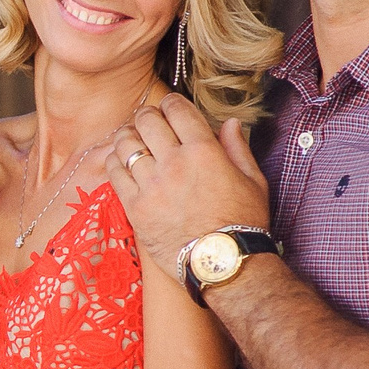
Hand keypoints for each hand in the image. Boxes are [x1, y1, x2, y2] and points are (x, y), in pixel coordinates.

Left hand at [106, 96, 271, 279]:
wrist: (222, 265)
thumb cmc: (243, 223)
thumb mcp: (253, 181)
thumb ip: (238, 148)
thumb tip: (230, 122)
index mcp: (204, 151)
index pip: (177, 109)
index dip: (170, 102)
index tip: (169, 107)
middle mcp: (175, 163)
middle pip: (146, 120)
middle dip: (146, 115)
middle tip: (148, 121)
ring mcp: (152, 186)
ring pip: (126, 143)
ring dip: (128, 136)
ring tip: (132, 139)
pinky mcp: (135, 208)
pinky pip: (114, 173)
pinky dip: (115, 162)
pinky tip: (122, 163)